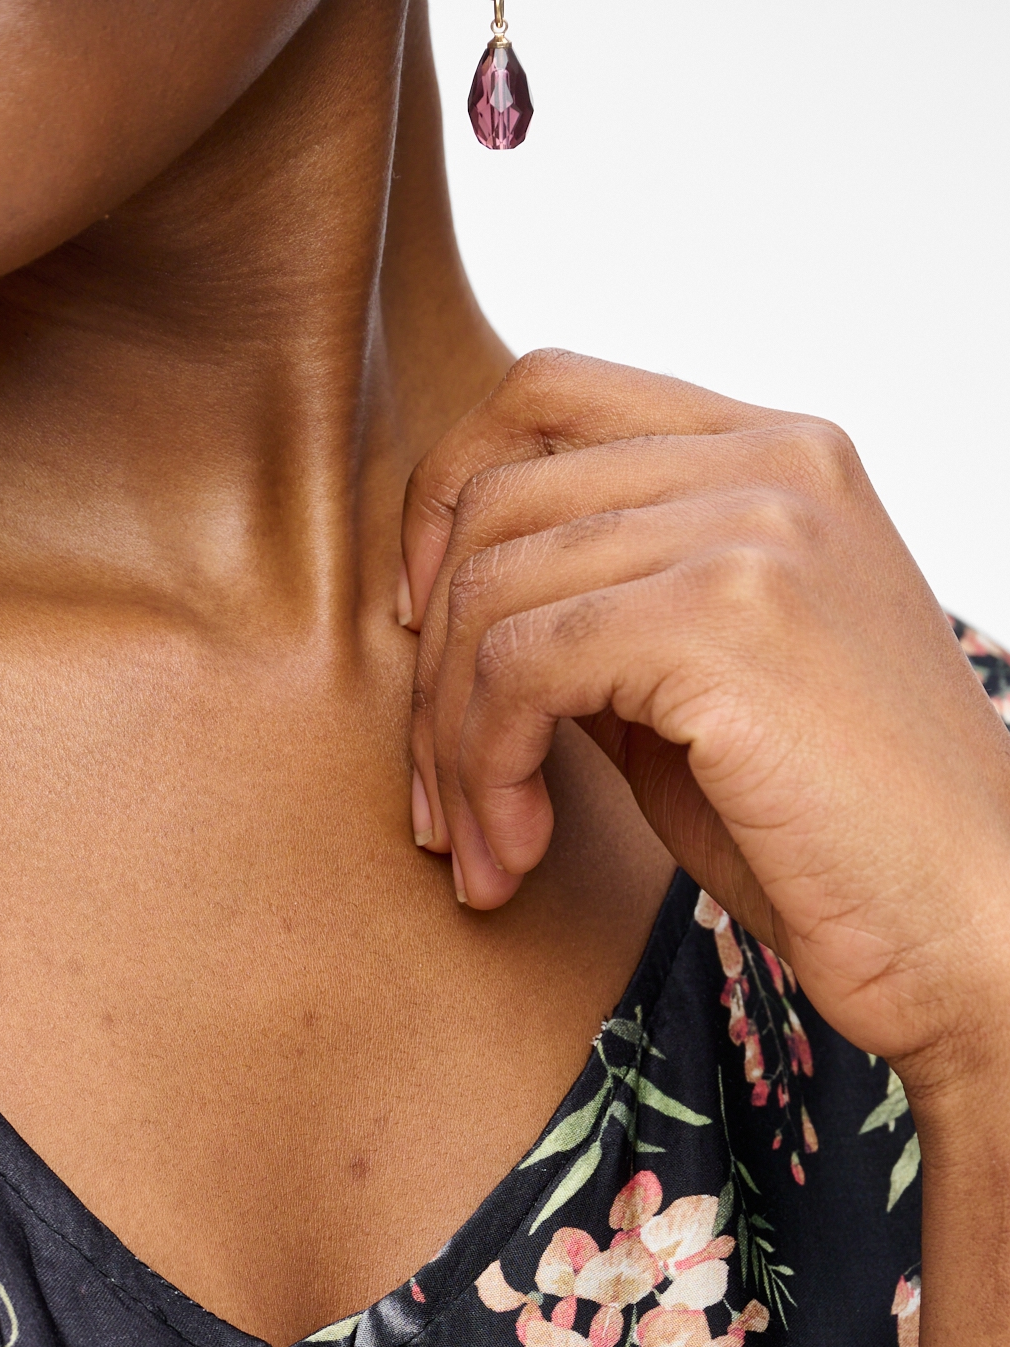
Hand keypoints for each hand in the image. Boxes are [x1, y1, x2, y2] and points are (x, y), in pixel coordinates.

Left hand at [400, 351, 1009, 1105]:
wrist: (973, 924)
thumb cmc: (837, 837)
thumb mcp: (701, 695)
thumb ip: (604, 620)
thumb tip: (455, 613)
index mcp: (777, 452)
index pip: (547, 392)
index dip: (445, 501)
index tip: (422, 635)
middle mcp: (770, 461)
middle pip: (495, 499)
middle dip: (432, 670)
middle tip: (442, 804)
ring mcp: (755, 527)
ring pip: (489, 591)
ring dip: (452, 745)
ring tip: (483, 850)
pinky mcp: (728, 618)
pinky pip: (519, 665)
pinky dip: (486, 768)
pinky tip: (519, 849)